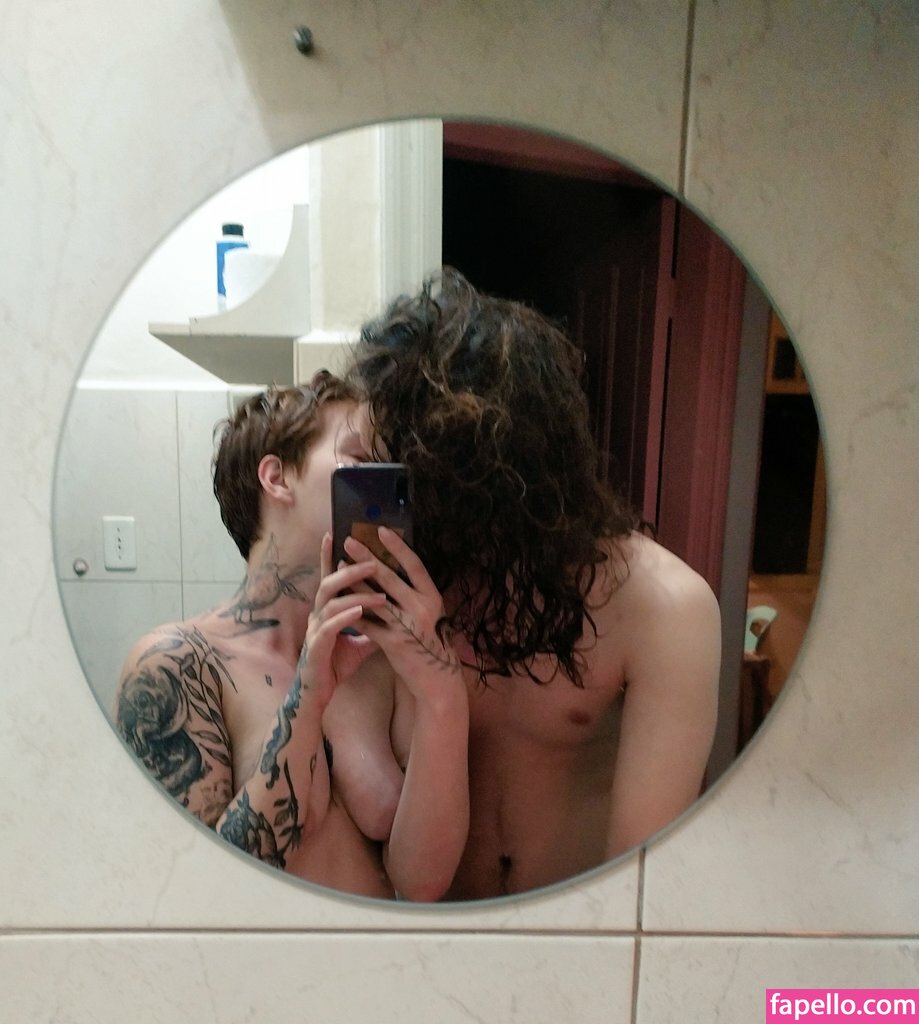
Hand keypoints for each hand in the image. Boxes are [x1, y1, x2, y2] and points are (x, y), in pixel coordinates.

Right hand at [297, 533, 385, 709]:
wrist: (318, 694)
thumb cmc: (335, 666)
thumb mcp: (360, 643)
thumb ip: (374, 627)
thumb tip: (396, 616)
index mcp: (326, 611)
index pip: (328, 578)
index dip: (328, 556)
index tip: (334, 533)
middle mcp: (317, 615)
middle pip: (329, 583)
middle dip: (350, 570)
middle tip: (372, 561)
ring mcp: (315, 630)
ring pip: (331, 602)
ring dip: (356, 595)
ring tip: (379, 593)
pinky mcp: (316, 647)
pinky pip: (330, 627)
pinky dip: (346, 617)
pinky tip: (360, 612)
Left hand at [342, 527, 462, 699]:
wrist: (436, 678)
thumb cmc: (429, 641)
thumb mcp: (429, 613)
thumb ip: (414, 594)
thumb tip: (392, 570)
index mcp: (433, 597)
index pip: (415, 565)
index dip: (398, 547)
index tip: (381, 530)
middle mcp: (422, 607)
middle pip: (390, 577)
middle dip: (367, 558)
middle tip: (349, 541)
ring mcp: (407, 624)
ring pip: (375, 597)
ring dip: (354, 580)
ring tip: (339, 565)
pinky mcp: (393, 642)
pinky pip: (368, 622)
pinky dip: (353, 610)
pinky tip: (338, 601)